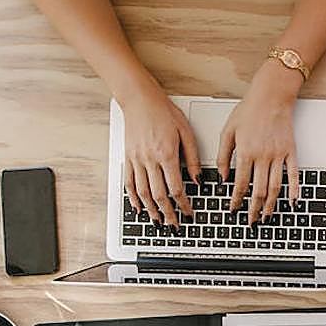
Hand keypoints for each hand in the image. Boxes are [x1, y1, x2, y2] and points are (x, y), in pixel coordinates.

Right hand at [121, 83, 201, 226]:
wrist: (139, 99)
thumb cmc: (164, 112)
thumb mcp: (186, 132)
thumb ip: (193, 158)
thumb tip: (198, 180)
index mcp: (167, 154)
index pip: (176, 188)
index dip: (183, 204)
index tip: (189, 213)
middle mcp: (149, 159)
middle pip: (159, 195)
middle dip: (168, 214)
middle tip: (174, 225)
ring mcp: (136, 160)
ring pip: (143, 193)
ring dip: (151, 210)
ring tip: (158, 222)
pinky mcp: (128, 158)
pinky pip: (129, 183)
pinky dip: (134, 198)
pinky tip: (139, 208)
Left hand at [217, 62, 302, 217]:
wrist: (272, 96)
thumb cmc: (249, 110)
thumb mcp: (228, 131)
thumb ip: (222, 156)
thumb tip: (223, 177)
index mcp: (246, 152)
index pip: (240, 184)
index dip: (236, 200)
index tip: (234, 208)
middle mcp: (263, 157)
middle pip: (259, 191)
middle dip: (253, 209)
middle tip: (251, 221)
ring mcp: (279, 156)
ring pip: (276, 187)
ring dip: (271, 205)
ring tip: (266, 216)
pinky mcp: (291, 152)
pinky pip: (294, 175)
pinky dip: (295, 191)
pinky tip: (292, 202)